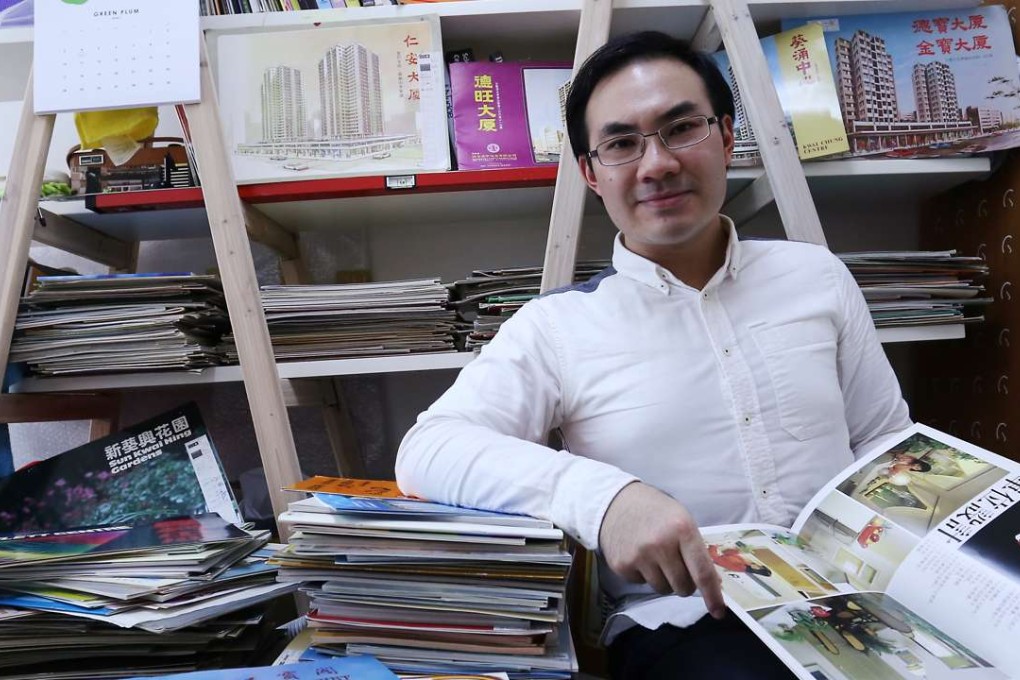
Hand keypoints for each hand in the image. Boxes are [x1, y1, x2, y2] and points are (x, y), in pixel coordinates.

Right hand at [598, 482, 724, 618]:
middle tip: (677, 567)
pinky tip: (638, 556)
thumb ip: (695, 549)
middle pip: (683, 587)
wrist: (616, 502)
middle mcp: (661, 544)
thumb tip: (713, 583)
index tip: (718, 612)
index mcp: (682, 530)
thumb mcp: (682, 520)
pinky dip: (644, 575)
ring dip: (664, 580)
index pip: (702, 572)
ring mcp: (639, 556)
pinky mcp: (622, 566)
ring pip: (662, 589)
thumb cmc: (657, 512)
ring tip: (655, 558)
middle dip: (684, 583)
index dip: (712, 595)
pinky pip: (642, 584)